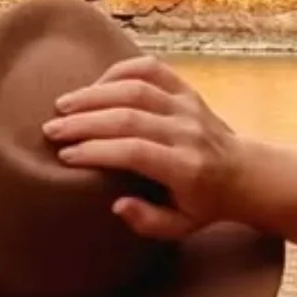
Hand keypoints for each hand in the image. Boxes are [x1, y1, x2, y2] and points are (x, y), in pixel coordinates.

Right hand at [42, 58, 250, 239]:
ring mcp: (188, 106)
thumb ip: (148, 221)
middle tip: (51, 129)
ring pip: (137, 88)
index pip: (135, 151)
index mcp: (187, 167)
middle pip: (129, 117)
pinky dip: (120, 70)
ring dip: (95, 94)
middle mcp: (188, 132)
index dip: (96, 150)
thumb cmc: (205, 203)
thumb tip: (117, 205)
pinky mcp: (187, 90)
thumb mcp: (181, 227)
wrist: (245, 173)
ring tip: (63, 105)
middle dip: (85, 121)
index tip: (66, 155)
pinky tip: (95, 85)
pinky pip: (152, 68)